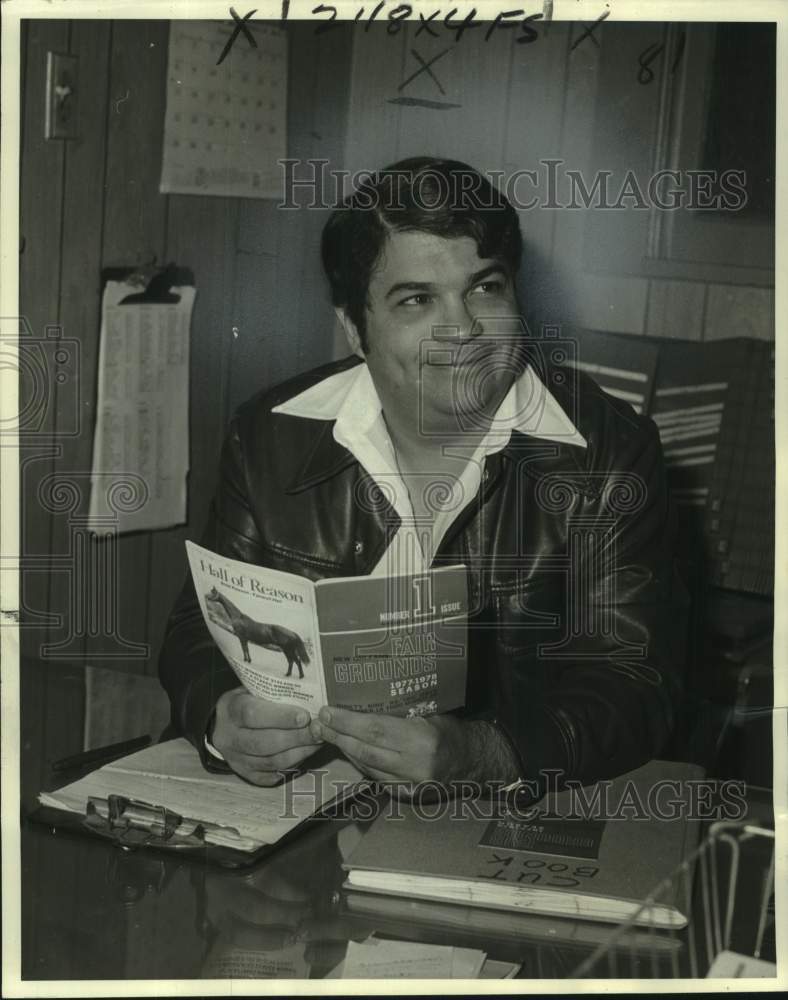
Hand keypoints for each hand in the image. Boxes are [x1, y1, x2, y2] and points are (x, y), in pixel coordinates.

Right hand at [212, 687, 321, 785]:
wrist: (224, 726)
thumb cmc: (248, 701)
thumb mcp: (253, 689)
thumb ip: (274, 693)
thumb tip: (309, 694)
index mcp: (230, 710)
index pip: (253, 715)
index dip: (281, 717)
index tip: (305, 716)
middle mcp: (229, 738)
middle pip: (264, 743)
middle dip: (296, 738)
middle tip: (318, 731)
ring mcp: (237, 760)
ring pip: (271, 762)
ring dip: (299, 752)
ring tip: (318, 741)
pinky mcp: (247, 775)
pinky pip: (273, 775)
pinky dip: (293, 765)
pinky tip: (306, 752)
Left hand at [310, 708, 520, 796]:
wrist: (474, 762)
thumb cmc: (451, 729)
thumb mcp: (430, 713)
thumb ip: (399, 714)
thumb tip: (361, 702)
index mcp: (422, 740)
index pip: (375, 730)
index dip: (347, 721)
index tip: (327, 711)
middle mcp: (415, 766)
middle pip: (365, 750)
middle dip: (338, 735)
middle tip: (319, 722)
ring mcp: (410, 785)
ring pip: (367, 766)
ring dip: (344, 749)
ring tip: (327, 733)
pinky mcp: (406, 796)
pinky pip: (376, 777)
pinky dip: (360, 763)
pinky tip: (349, 750)